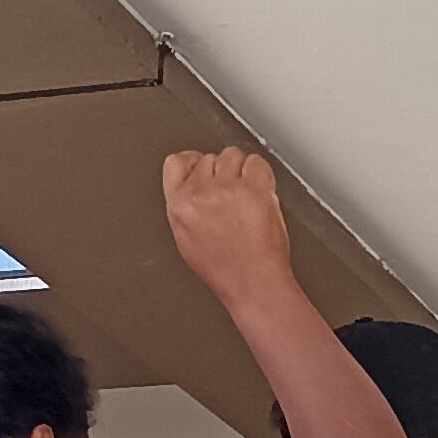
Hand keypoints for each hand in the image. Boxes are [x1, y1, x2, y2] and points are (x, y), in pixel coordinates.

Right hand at [160, 148, 299, 305]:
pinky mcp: (254, 187)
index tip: (200, 164)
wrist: (251, 282)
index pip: (176, 163)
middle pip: (209, 158)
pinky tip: (260, 193)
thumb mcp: (187, 239)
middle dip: (222, 173)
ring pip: (233, 156)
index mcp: (179, 204)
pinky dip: (261, 174)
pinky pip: (257, 162)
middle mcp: (200, 192)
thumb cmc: (225, 269)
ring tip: (247, 197)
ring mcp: (227, 187)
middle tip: (232, 196)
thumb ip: (186, 207)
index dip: (192, 160)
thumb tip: (193, 189)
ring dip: (242, 171)